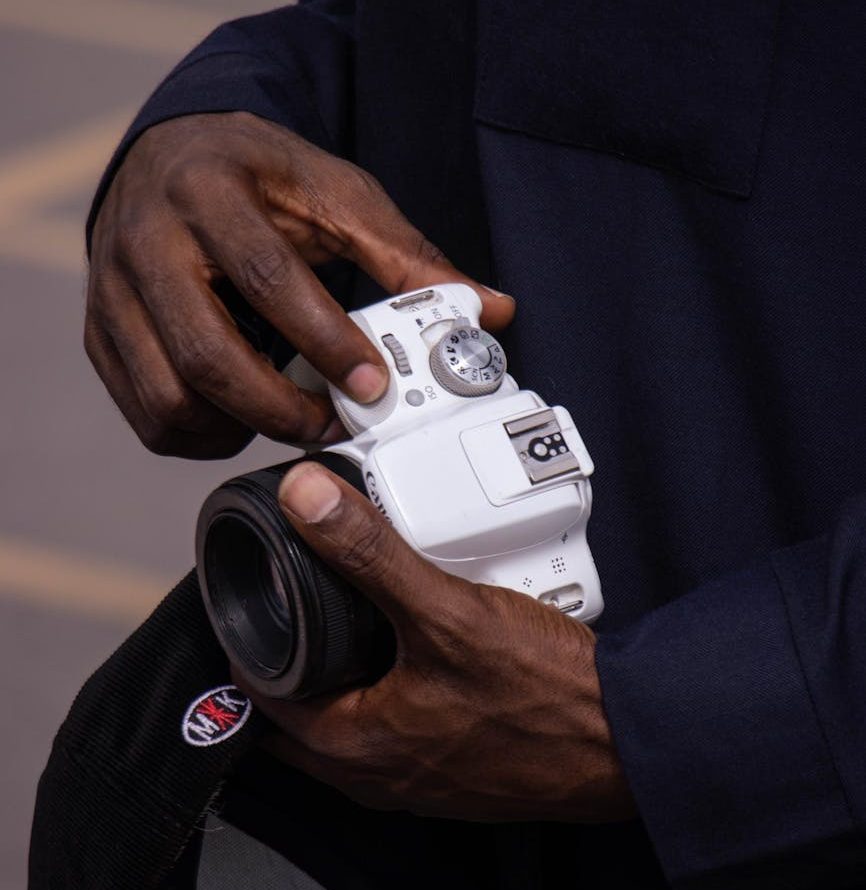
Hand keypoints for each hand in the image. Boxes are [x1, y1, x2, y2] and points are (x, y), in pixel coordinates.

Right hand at [86, 112, 513, 457]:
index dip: (325, 340)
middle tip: (333, 427)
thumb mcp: (337, 197)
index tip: (373, 386)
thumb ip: (409, 255)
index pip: (267, 276)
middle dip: (280, 408)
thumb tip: (493, 310)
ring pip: (170, 395)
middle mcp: (145, 240)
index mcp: (209, 191)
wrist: (172, 162)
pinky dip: (202, 436)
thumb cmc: (263, 181)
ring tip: (291, 421)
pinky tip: (243, 421)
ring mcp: (112, 292)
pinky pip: (147, 413)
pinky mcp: (99, 333)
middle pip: (207, 353)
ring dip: (240, 428)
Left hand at [234, 461, 635, 822]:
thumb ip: (370, 552)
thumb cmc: (545, 695)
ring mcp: (418, 774)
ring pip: (349, 716)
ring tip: (343, 617)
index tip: (247, 595)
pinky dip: (386, 686)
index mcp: (354, 747)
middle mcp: (377, 773)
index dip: (246, 637)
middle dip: (289, 655)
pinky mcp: (454, 764)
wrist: (627, 740)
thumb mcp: (446, 610)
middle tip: (291, 600)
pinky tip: (411, 650)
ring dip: (338, 671)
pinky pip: (396, 722)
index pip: (258, 694)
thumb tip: (307, 501)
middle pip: (300, 708)